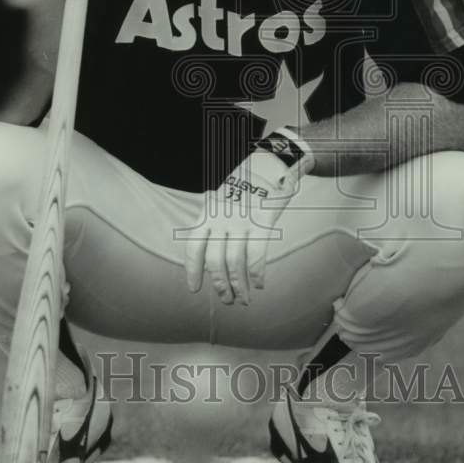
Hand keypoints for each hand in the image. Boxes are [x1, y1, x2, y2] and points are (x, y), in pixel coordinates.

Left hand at [185, 130, 313, 304]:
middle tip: (227, 300)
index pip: (194, 246)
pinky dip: (257, 274)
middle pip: (215, 260)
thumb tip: (212, 256)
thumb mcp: (223, 200)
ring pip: (235, 262)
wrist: (270, 163)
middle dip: (220, 284)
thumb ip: (216, 223)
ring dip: (239, 286)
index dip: (192, 270)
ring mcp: (241, 219)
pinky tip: (260, 284)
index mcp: (208, 212)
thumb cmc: (247, 187)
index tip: (194, 289)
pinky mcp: (262, 221)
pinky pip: (256, 254)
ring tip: (243, 299)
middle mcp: (221, 217)